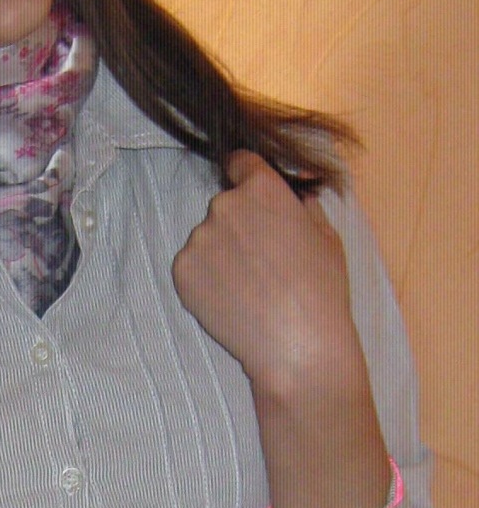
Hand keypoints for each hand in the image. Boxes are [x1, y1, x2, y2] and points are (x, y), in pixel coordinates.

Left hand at [172, 150, 359, 399]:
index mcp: (262, 188)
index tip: (247, 193)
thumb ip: (303, 206)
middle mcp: (224, 205)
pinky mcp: (182, 271)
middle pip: (224, 206)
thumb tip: (296, 195)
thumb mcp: (326, 235)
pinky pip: (191, 268)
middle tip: (258, 261)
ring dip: (220, 255)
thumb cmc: (321, 290)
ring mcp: (199, 239)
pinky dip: (204, 281)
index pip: (240, 163)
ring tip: (246, 288)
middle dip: (237, 226)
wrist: (296, 344)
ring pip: (206, 239)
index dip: (244, 177)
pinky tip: (230, 300)